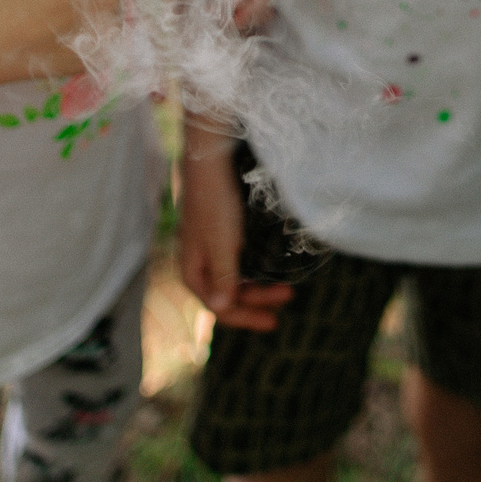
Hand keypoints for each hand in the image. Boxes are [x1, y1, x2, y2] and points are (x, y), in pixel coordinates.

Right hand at [177, 138, 294, 330]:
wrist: (210, 161)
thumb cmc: (215, 202)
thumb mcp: (222, 243)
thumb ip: (223, 276)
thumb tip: (220, 308)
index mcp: (192, 270)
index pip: (220, 307)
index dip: (247, 317)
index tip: (274, 320)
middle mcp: (198, 263)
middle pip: (228, 294)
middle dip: (257, 300)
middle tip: (289, 297)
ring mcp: (208, 249)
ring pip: (234, 279)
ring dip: (258, 286)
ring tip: (284, 288)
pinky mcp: (218, 235)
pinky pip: (236, 263)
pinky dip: (253, 271)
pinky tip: (268, 270)